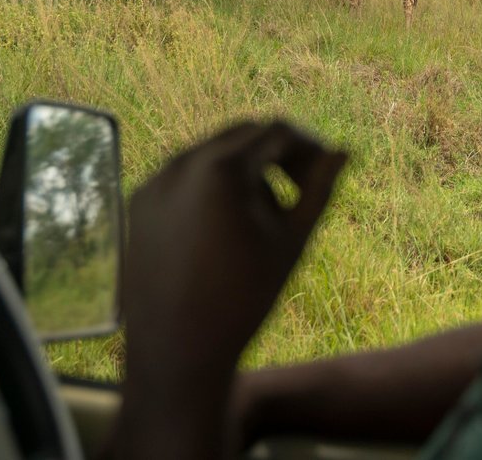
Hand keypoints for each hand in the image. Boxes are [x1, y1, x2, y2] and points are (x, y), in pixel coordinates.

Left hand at [123, 120, 348, 386]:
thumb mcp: (292, 241)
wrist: (177, 350)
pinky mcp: (139, 202)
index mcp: (222, 168)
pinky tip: (225, 230)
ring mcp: (155, 181)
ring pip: (211, 155)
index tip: (324, 169)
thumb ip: (319, 189)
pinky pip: (183, 177)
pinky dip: (210, 188)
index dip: (307, 146)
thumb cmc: (245, 298)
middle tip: (300, 189)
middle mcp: (182, 163)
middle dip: (276, 154)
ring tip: (263, 219)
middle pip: (242, 136)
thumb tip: (342, 153)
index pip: (275, 131)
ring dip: (244, 172)